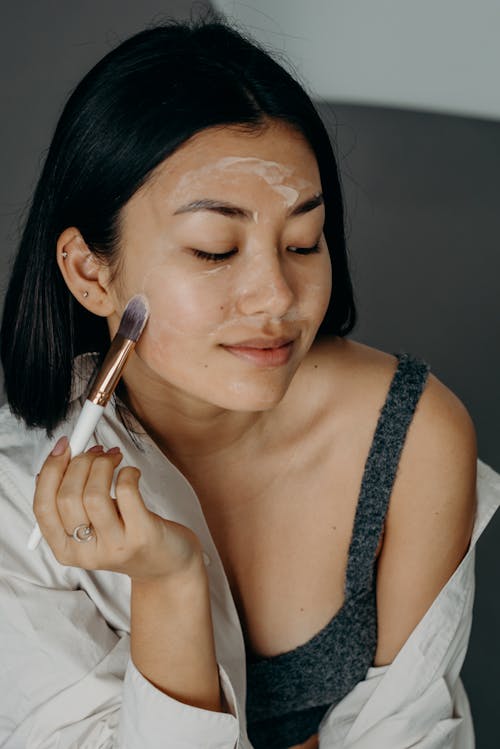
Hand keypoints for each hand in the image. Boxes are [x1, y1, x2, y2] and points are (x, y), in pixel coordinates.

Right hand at [33, 436, 203, 581]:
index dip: (50, 471)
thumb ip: (72, 501)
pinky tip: (132, 473)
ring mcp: (114, 547)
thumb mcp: (92, 525)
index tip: (64, 446)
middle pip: (67, 497)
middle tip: (97, 452)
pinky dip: (127, 472)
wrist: (165, 564)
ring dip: (103, 465)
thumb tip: (57, 462)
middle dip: (81, 463)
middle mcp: (86, 553)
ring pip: (93, 495)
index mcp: (65, 550)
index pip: (42, 507)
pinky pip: (126, 492)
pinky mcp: (141, 536)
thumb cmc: (127, 536)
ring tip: (113, 458)